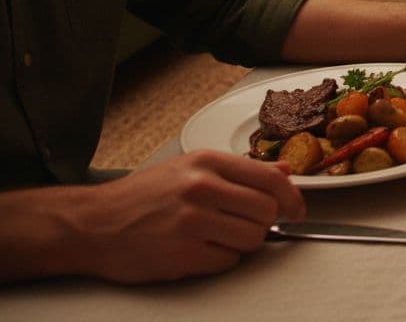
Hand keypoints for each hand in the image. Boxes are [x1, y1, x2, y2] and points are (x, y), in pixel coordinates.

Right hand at [78, 151, 303, 282]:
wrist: (91, 224)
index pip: (271, 179)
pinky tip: (198, 250)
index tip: (295, 210)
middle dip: (263, 223)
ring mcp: (192, 222)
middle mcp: (201, 188)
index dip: (292, 198)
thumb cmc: (142, 196)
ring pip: (253, 239)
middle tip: (243, 224)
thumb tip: (284, 170)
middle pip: (267, 211)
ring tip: (216, 236)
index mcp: (207, 162)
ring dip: (243, 243)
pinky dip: (221, 260)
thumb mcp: (190, 168)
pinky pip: (228, 262)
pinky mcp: (182, 255)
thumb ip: (240, 170)